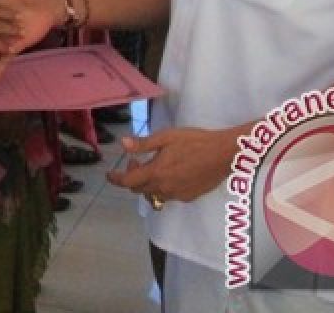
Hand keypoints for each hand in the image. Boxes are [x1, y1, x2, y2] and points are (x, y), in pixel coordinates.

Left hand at [106, 126, 240, 203]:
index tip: (109, 175)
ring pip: (154, 195)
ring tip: (153, 167)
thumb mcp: (166, 137)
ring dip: (147, 184)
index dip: (116, 179)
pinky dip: (162, 187)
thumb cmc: (194, 141)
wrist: (224, 154)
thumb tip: (122, 144)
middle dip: (132, 178)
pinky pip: (168, 196)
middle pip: (139, 190)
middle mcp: (164, 188)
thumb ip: (143, 144)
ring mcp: (177, 195)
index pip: (128, 182)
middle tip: (136, 161)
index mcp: (156, 172)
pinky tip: (170, 174)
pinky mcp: (189, 197)